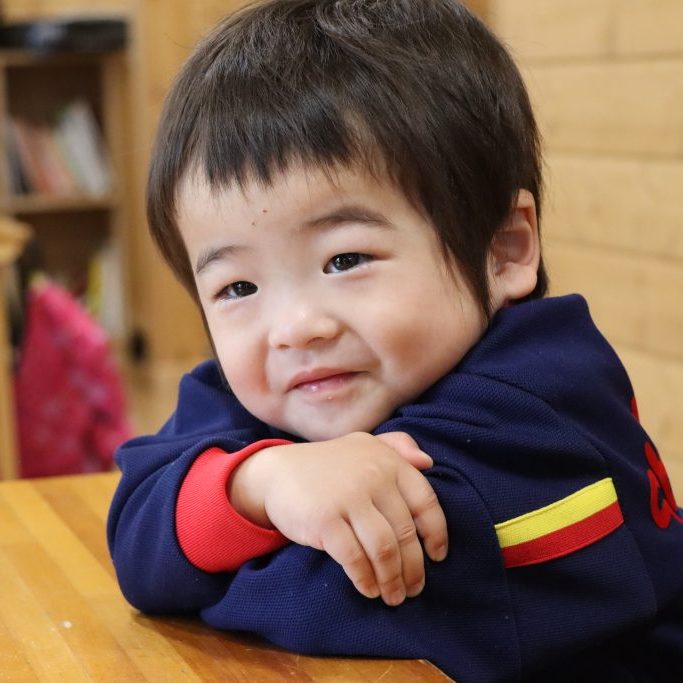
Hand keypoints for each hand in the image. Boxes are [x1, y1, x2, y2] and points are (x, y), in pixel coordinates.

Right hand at [230, 432, 447, 605]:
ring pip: (384, 549)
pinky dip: (365, 579)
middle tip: (413, 589)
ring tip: (393, 596)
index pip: (425, 501)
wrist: (276, 472)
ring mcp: (348, 498)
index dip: (436, 533)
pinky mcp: (325, 520)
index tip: (438, 556)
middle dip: (413, 568)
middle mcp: (373, 476)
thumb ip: (397, 447)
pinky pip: (354, 558)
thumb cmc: (327, 464)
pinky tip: (368, 589)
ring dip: (392, 579)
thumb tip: (428, 462)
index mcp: (388, 461)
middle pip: (405, 532)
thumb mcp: (363, 445)